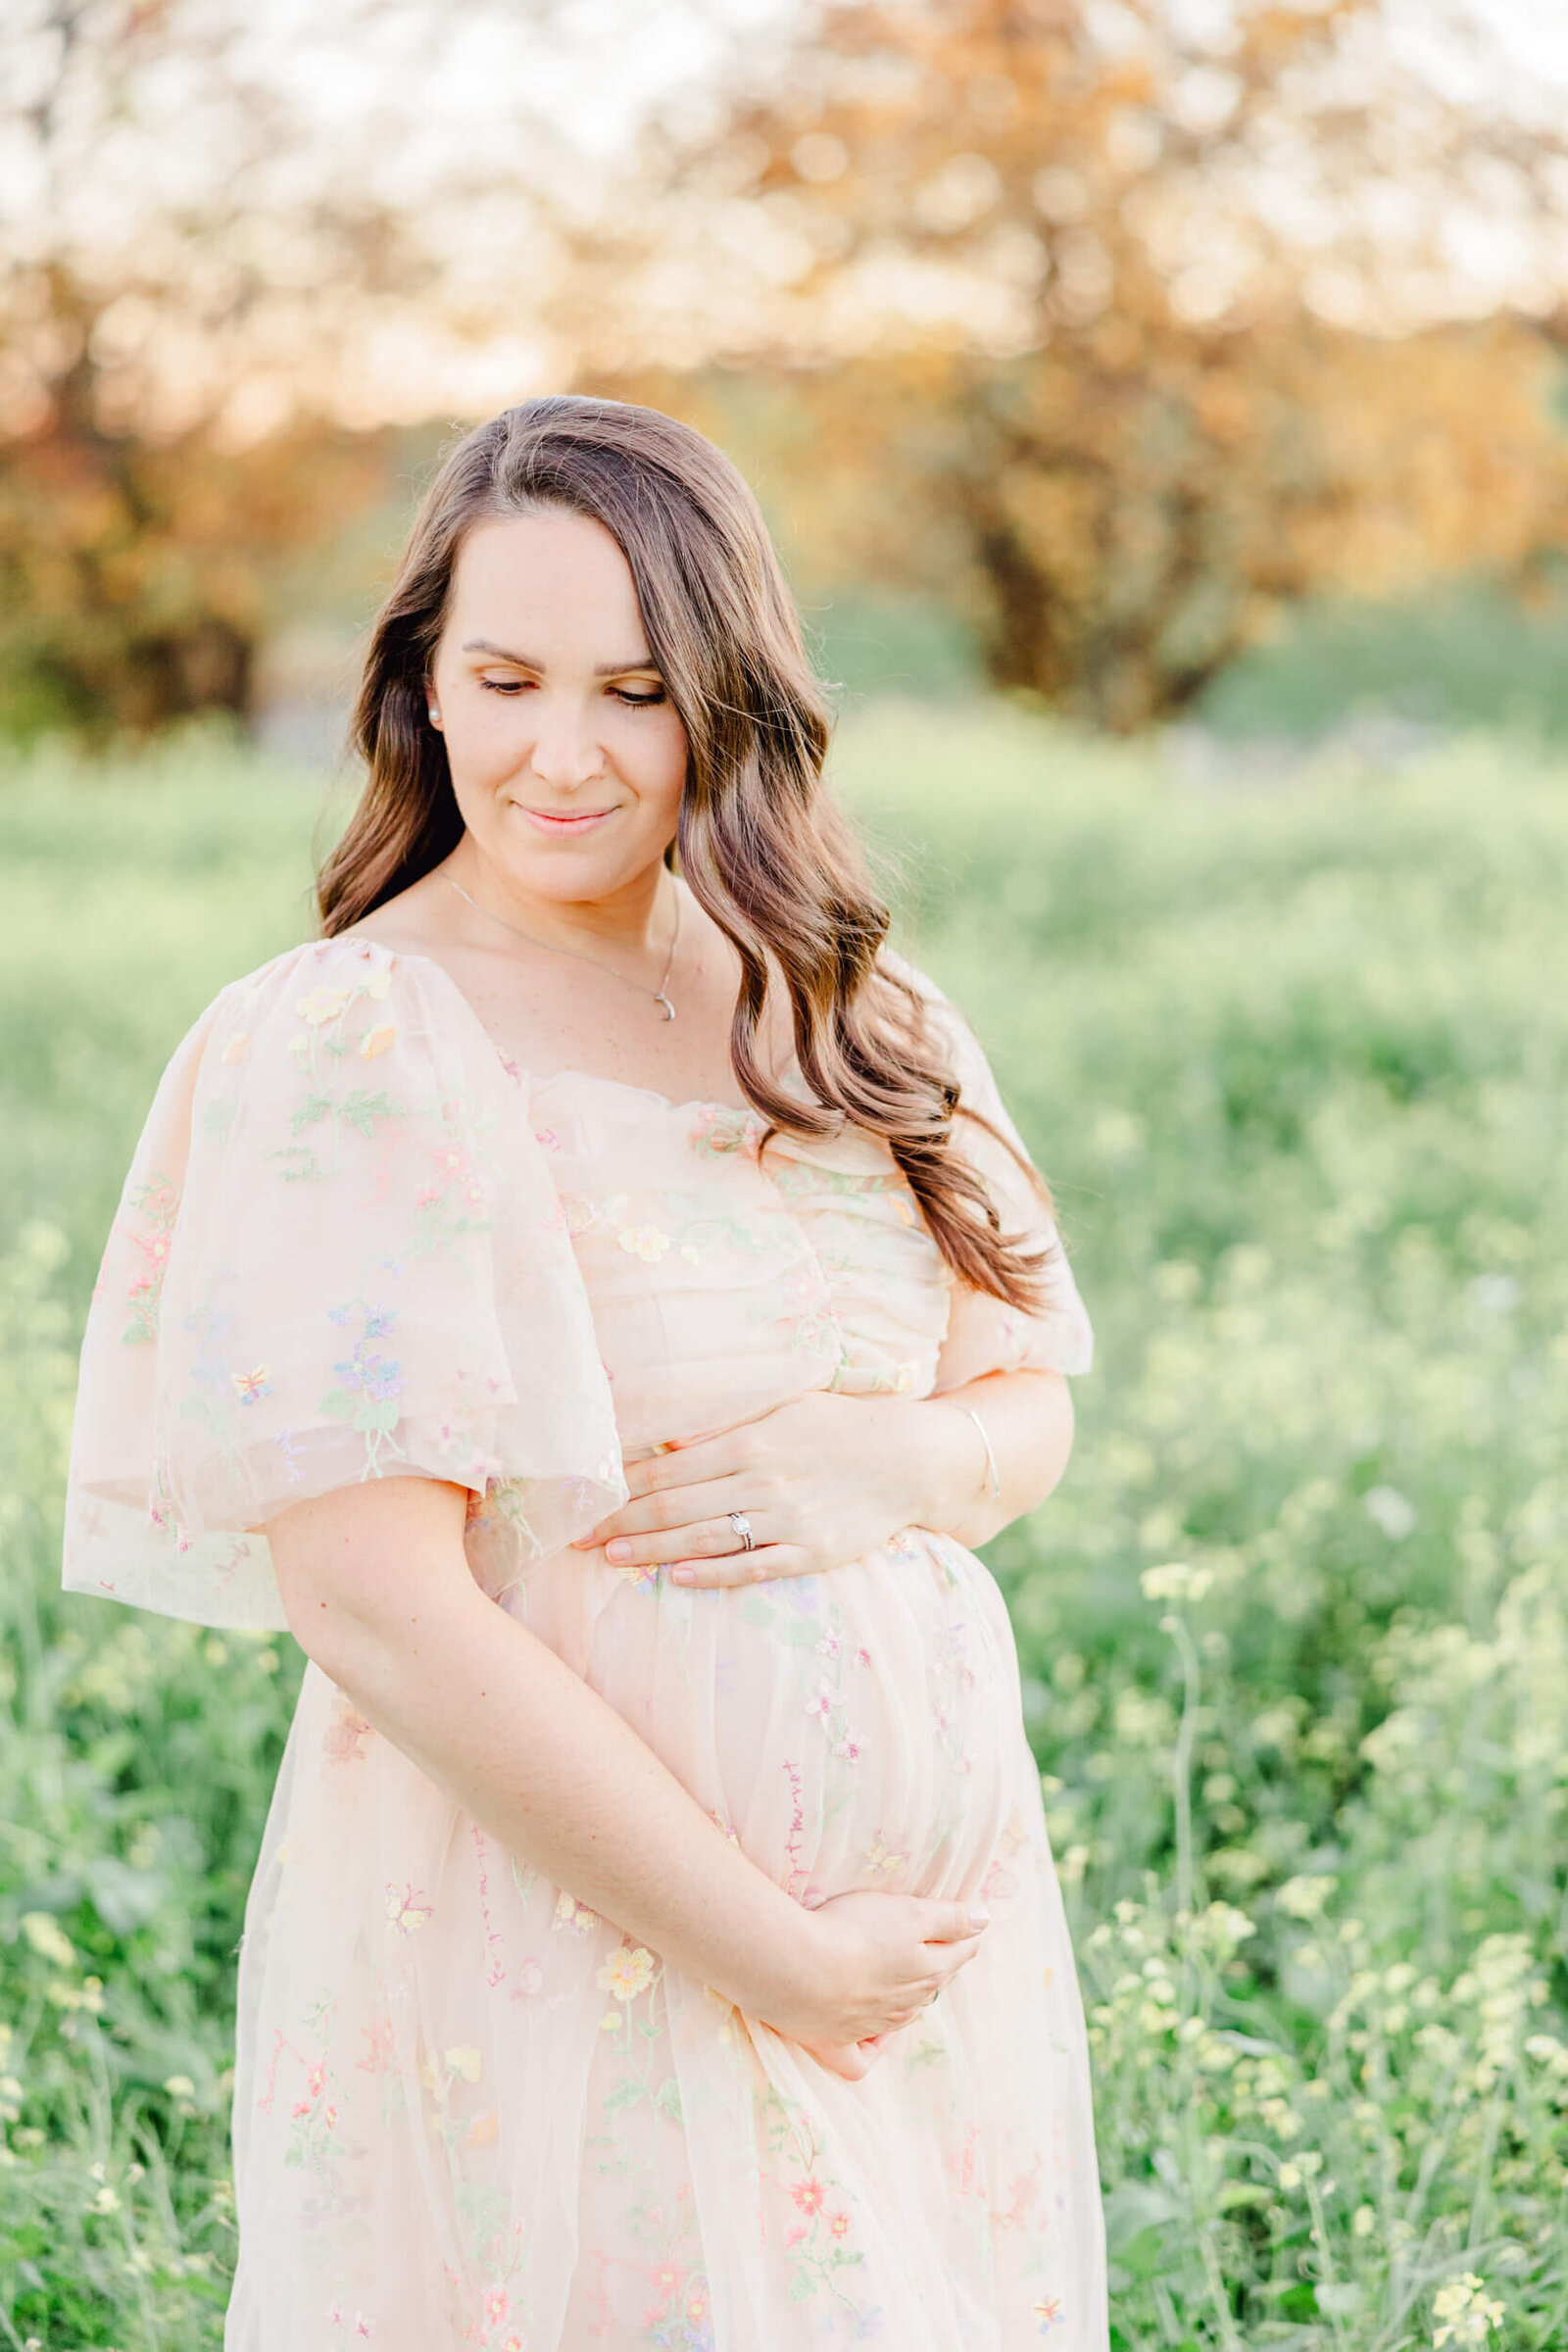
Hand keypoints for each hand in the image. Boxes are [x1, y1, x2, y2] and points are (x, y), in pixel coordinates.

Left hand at [572, 1392, 972, 1587]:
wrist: (910, 1458)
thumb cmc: (839, 1427)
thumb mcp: (782, 1410)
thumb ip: (725, 1428)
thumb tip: (666, 1444)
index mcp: (750, 1441)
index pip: (668, 1469)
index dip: (621, 1486)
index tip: (584, 1497)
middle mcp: (763, 1479)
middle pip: (675, 1506)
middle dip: (621, 1522)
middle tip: (576, 1536)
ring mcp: (788, 1519)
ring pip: (706, 1539)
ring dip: (653, 1550)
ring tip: (611, 1558)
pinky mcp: (813, 1552)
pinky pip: (755, 1567)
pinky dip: (716, 1573)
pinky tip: (680, 1578)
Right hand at [749, 1889, 989, 2081]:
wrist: (796, 1969)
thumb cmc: (852, 1932)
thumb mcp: (909, 1912)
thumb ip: (949, 1918)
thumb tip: (986, 1920)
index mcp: (928, 1972)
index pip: (959, 1953)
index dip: (965, 1935)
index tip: (969, 1924)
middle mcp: (905, 2005)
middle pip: (931, 1985)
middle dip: (939, 1966)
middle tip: (939, 1948)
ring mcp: (870, 2027)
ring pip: (901, 2016)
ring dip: (909, 1999)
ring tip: (905, 1981)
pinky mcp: (835, 2042)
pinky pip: (860, 2057)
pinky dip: (871, 2048)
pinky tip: (874, 2039)